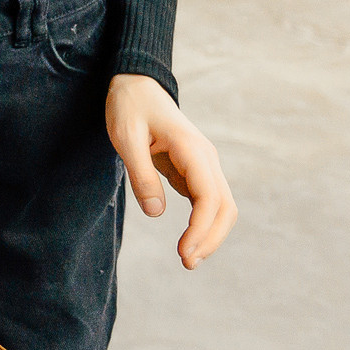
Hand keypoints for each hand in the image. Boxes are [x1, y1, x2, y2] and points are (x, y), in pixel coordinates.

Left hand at [105, 74, 235, 268]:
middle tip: (187, 264)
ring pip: (221, 207)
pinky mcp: (195, 170)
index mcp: (192, 149)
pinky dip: (203, 224)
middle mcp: (206, 158)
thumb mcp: (125, 138)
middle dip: (211, 239)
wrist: (137, 85)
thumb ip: (140, 174)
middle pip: (224, 207)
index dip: (201, 229)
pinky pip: (207, 202)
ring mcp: (204, 164)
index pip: (209, 197)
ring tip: (189, 260)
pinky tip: (189, 241)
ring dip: (210, 234)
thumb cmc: (129, 107)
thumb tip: (156, 214)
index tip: (184, 252)